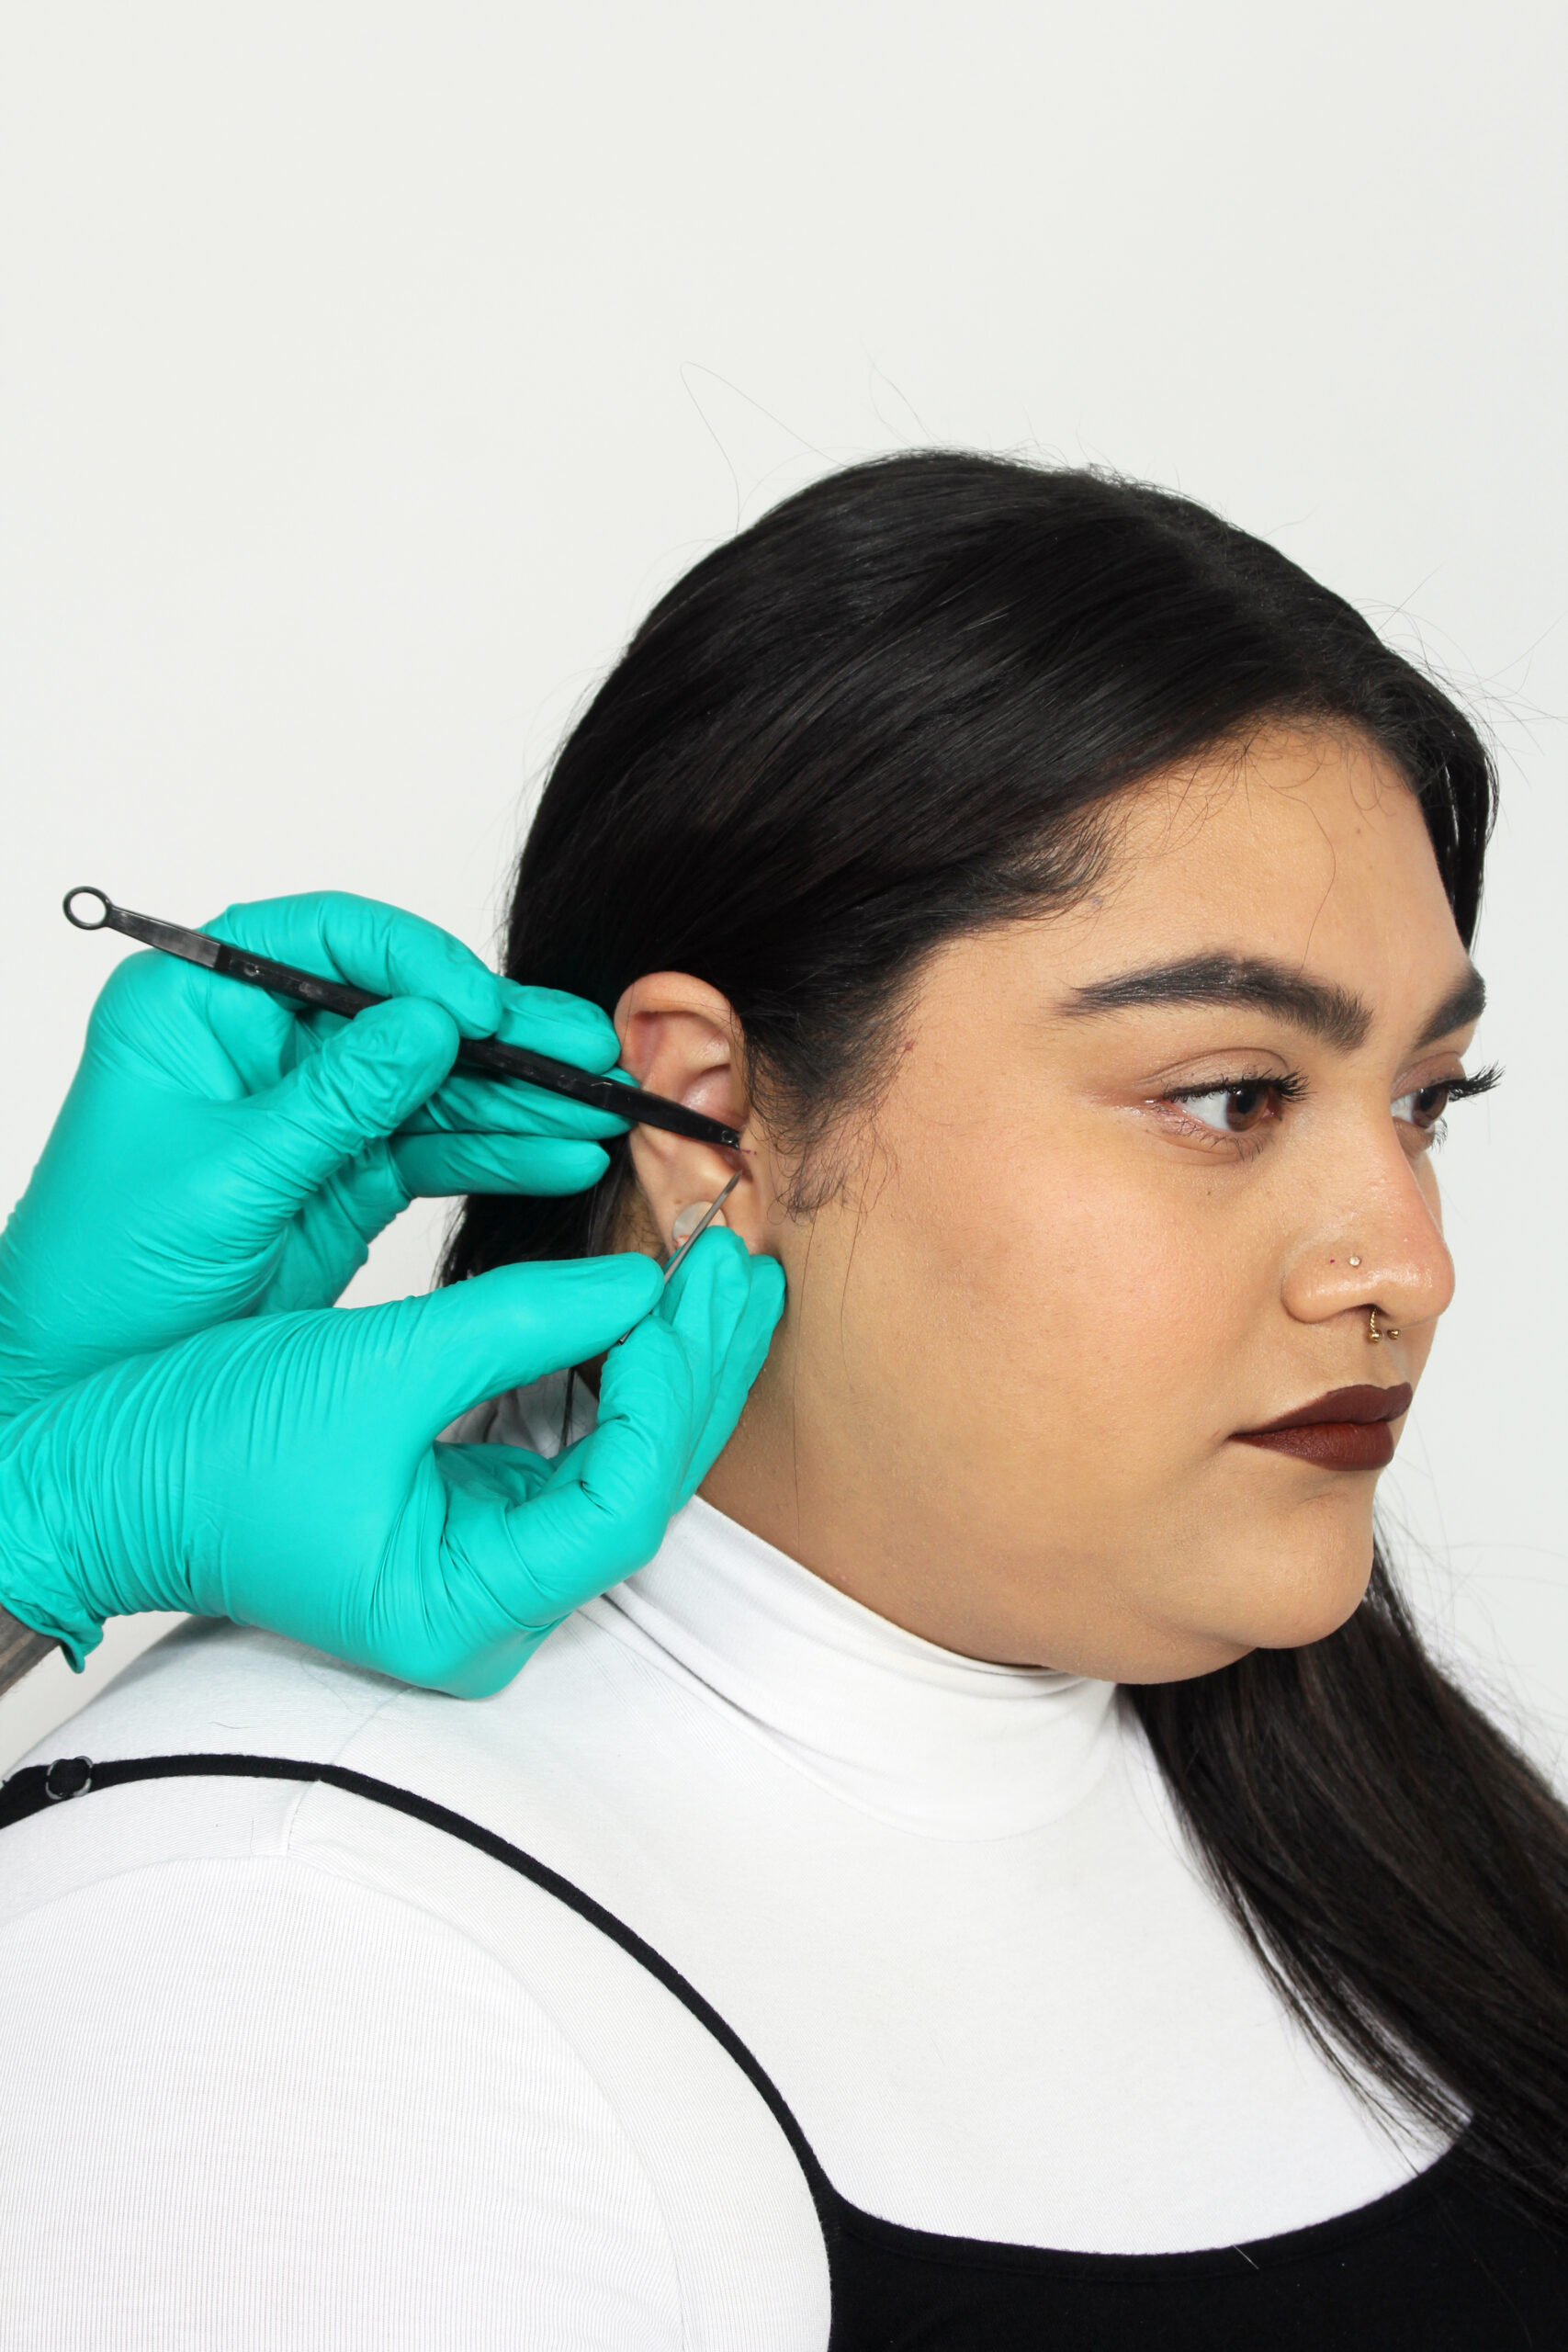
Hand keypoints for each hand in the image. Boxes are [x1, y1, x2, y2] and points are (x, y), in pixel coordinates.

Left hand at [0, 892, 629, 1416]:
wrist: (74, 1390)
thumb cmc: (100, 1276)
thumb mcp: (225, 1178)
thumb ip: (333, 1100)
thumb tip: (429, 1022)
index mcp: (198, 1008)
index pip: (328, 939)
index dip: (417, 964)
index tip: (480, 1013)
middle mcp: (259, 1044)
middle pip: (401, 1010)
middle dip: (500, 1036)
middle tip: (589, 1052)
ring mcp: (307, 1111)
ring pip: (433, 1083)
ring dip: (519, 1101)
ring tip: (602, 1112)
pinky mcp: (341, 1176)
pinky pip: (435, 1149)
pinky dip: (499, 1157)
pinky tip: (561, 1159)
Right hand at [0, 1232, 784, 1694]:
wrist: (94, 1474)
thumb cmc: (200, 1449)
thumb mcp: (373, 1368)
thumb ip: (516, 1326)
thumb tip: (639, 1282)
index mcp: (461, 1609)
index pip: (623, 1505)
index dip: (670, 1388)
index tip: (690, 1285)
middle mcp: (486, 1608)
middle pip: (640, 1489)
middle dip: (693, 1371)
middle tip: (739, 1263)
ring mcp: (479, 1566)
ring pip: (617, 1467)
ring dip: (667, 1369)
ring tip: (719, 1275)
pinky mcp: (461, 1519)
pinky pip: (567, 1448)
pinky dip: (608, 1375)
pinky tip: (643, 1309)